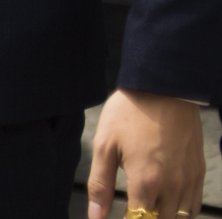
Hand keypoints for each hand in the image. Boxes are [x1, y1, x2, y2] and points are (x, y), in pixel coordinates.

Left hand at [86, 89, 205, 218]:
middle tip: (130, 211)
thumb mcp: (104, 146)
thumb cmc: (129, 113)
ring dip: (162, 218)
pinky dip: (181, 212)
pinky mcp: (198, 172)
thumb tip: (96, 215)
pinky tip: (166, 205)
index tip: (120, 216)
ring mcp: (189, 180)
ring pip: (180, 218)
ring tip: (145, 209)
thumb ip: (100, 185)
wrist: (163, 89)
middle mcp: (172, 186)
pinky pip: (193, 206)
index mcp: (145, 182)